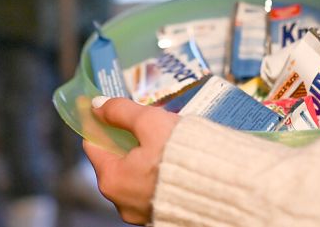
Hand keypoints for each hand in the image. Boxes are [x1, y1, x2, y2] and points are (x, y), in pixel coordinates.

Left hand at [82, 97, 179, 224]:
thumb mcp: (150, 122)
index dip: (102, 124)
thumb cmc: (185, 156)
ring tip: (166, 140)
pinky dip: (158, 173)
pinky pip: (152, 188)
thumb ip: (121, 111)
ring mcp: (141, 212)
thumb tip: (99, 105)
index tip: (111, 112)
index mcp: (112, 179)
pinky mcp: (161, 215)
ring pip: (134, 175)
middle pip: (115, 161)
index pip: (94, 145)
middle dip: (129, 140)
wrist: (225, 187)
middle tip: (147, 124)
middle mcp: (122, 202)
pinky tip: (175, 160)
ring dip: (145, 157)